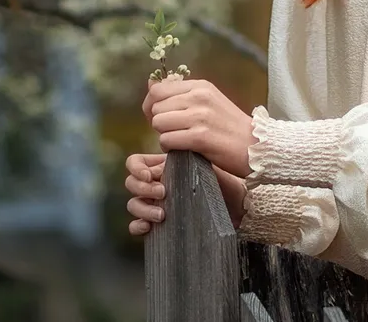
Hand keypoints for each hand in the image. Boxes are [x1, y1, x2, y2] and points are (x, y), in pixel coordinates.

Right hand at [123, 152, 248, 233]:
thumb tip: (175, 140)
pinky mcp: (160, 224)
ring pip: (133, 204)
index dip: (136, 168)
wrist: (236, 205)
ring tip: (162, 214)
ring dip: (142, 208)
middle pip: (131, 183)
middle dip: (142, 188)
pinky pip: (137, 225)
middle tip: (163, 192)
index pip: (136, 163)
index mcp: (163, 167)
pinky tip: (148, 227)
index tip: (149, 175)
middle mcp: (156, 184)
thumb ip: (187, 151)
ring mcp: (156, 204)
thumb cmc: (222, 180)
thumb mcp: (204, 162)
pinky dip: (138, 226)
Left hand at [143, 78, 253, 178]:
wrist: (257, 146)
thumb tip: (150, 82)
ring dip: (164, 136)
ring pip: (158, 123)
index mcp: (200, 86)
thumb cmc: (230, 127)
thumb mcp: (208, 101)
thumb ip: (180, 94)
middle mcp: (199, 97)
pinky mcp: (200, 137)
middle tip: (174, 132)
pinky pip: (167, 140)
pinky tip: (184, 150)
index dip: (152, 106)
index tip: (160, 118)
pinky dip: (170, 148)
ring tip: (181, 140)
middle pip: (156, 107)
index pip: (157, 89)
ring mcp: (200, 116)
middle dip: (158, 123)